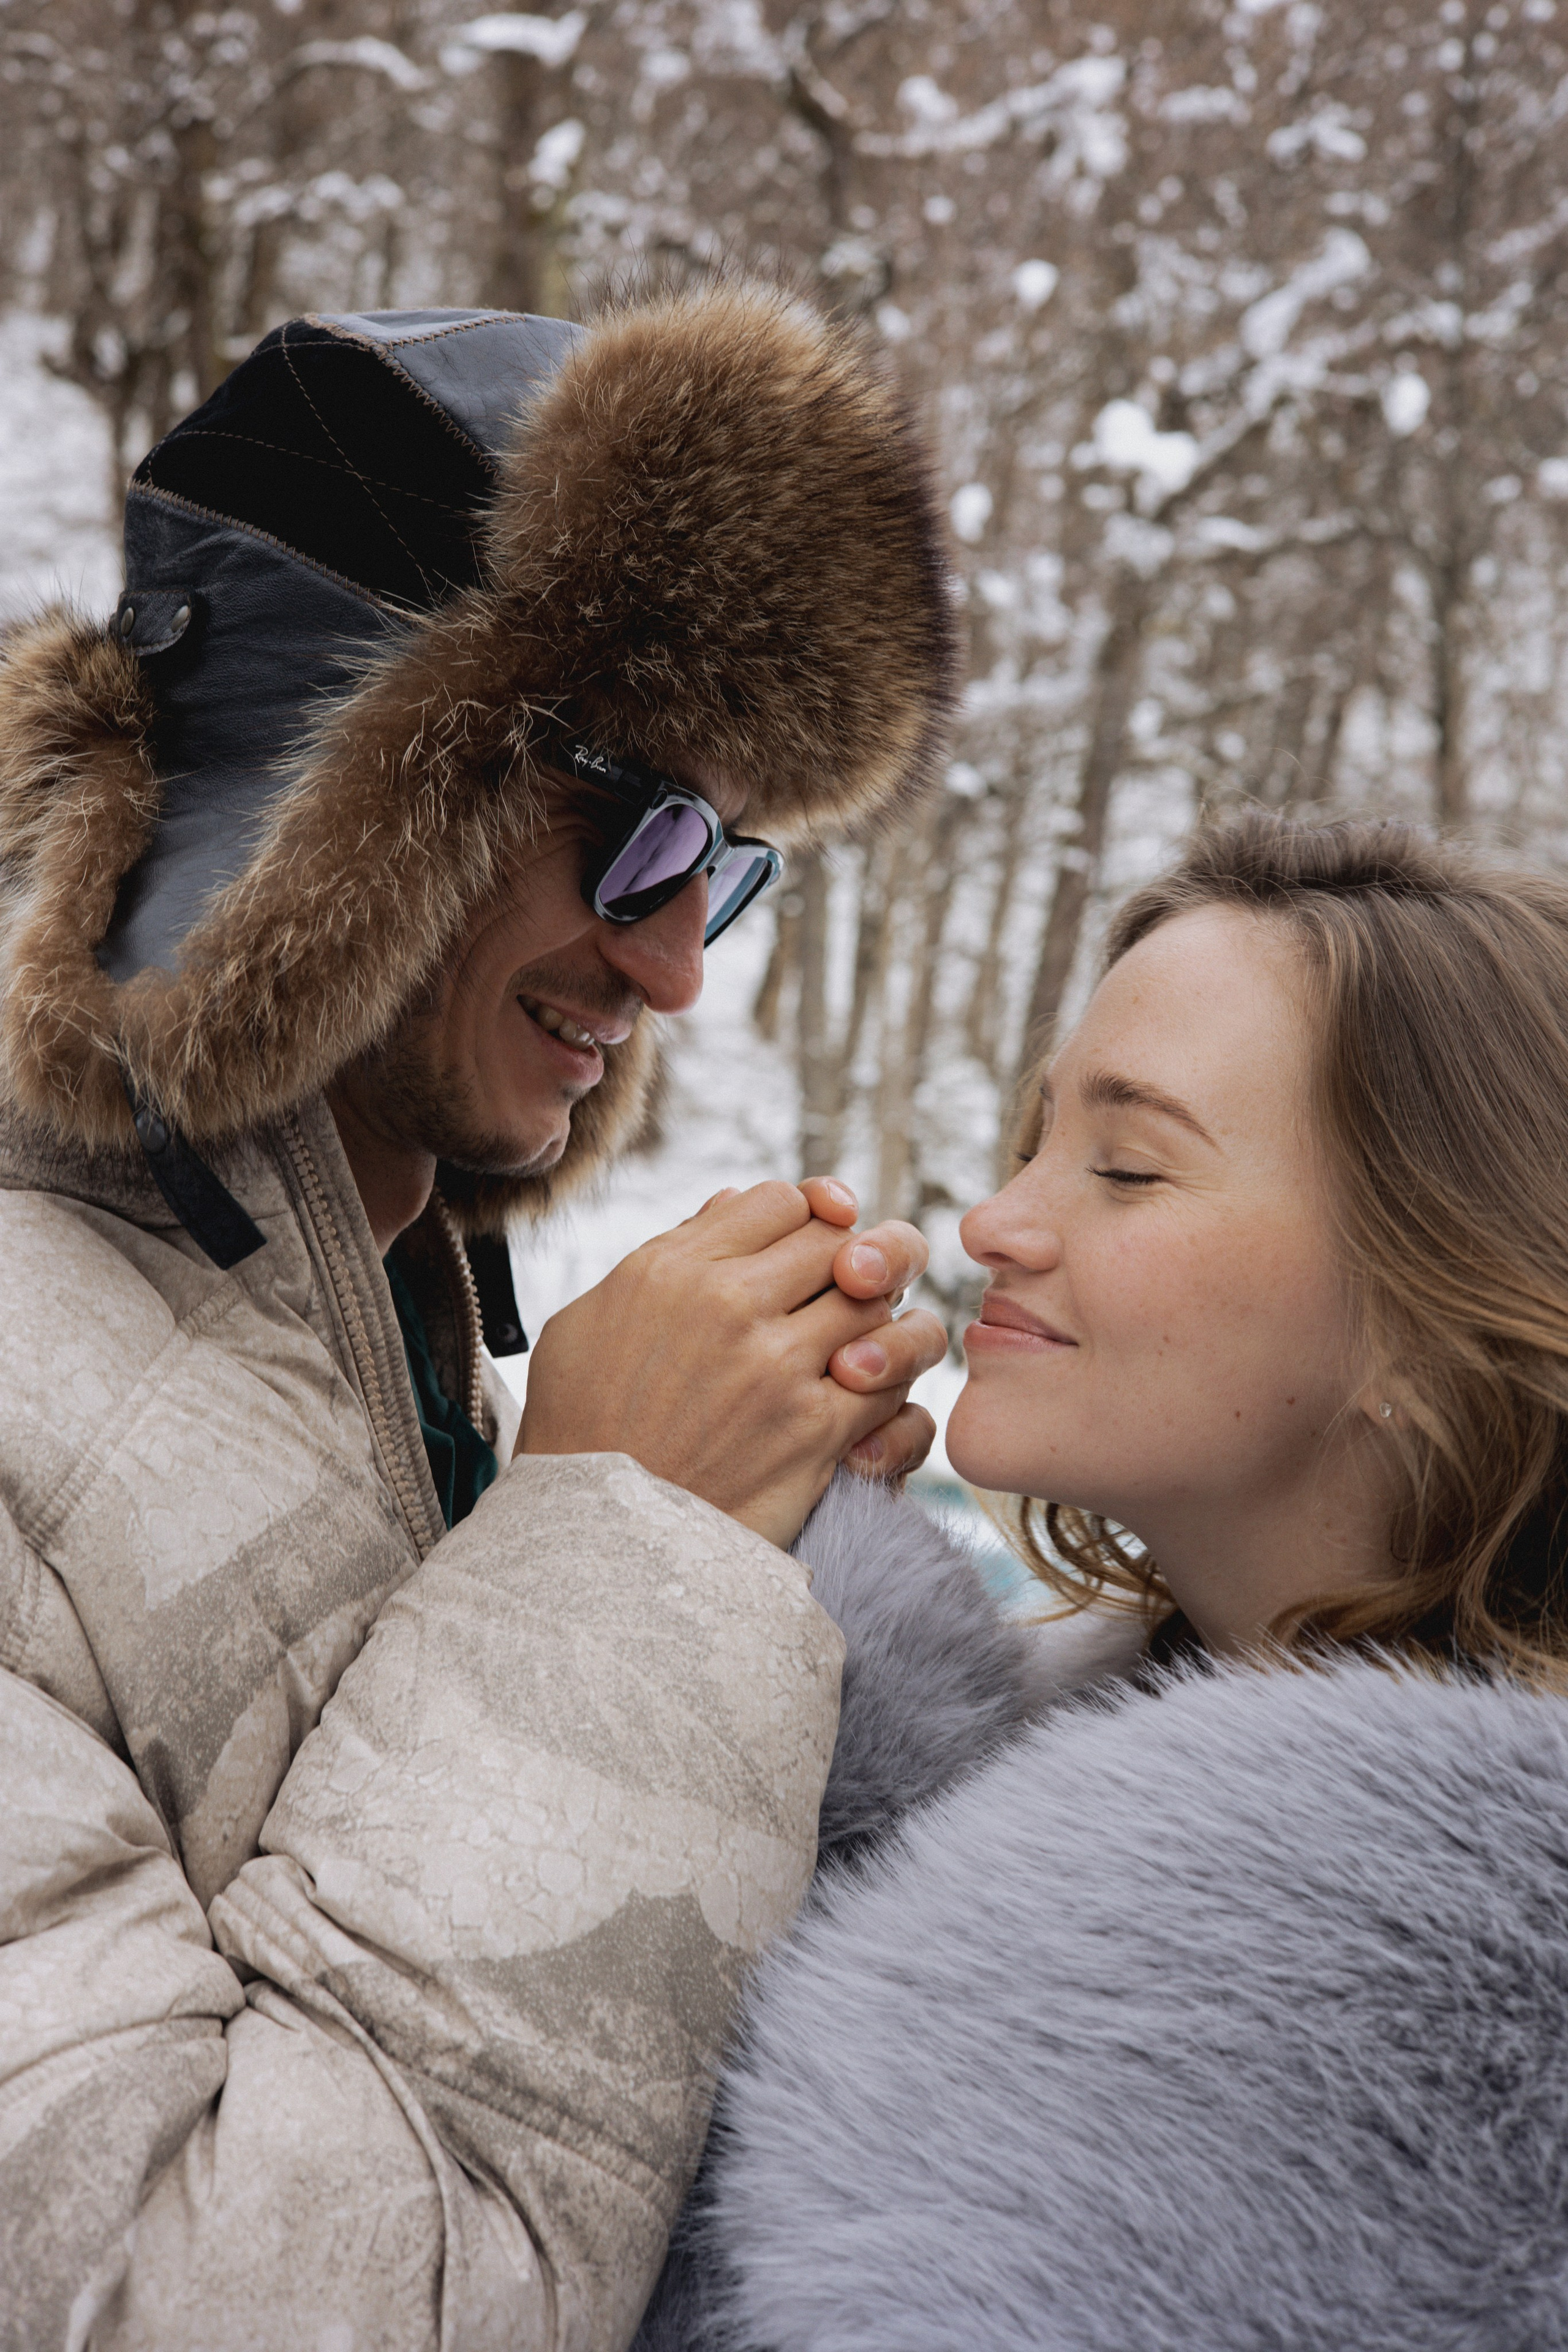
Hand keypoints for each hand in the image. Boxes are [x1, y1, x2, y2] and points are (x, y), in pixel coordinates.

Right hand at [515, 1181, 948, 1546]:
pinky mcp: (815, 1432)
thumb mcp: (590, 1321)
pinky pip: (892, 1384)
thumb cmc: (581, 1428)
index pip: (782, 1200)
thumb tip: (732, 1204)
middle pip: (840, 1242)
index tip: (816, 1236)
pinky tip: (865, 1399)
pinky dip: (891, 1388)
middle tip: (852, 1288)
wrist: (592, 1537)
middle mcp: (729, 1306)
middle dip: (857, 1259)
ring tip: (862, 1342)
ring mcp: (778, 1368)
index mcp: (673, 1269)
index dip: (810, 1212)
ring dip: (880, 1322)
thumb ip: (665, 1253)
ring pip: (879, 1306)